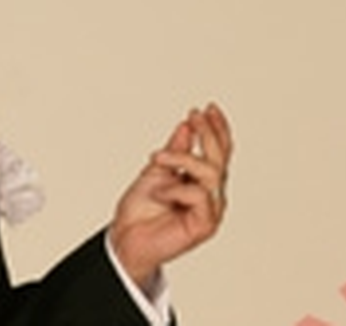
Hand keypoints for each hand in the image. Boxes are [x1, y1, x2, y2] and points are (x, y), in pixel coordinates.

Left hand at [108, 103, 232, 287]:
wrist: (125, 238)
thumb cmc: (140, 211)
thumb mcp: (156, 170)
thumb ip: (175, 150)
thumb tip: (186, 126)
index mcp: (201, 182)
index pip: (219, 152)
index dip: (218, 129)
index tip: (208, 108)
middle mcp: (210, 195)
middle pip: (220, 158)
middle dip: (208, 133)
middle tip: (194, 117)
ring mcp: (210, 210)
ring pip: (211, 172)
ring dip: (184, 159)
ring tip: (157, 159)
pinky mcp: (205, 224)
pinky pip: (199, 195)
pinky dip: (176, 188)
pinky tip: (160, 192)